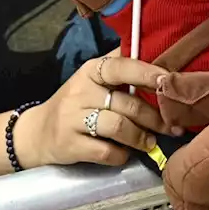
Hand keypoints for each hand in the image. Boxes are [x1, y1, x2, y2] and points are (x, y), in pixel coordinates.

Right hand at [11, 49, 175, 168]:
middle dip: (155, 117)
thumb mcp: (94, 80)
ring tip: (151, 142)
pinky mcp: (70, 144)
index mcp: (92, 70)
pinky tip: (125, 153)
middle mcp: (81, 91)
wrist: (37, 133)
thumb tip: (164, 54)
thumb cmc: (77, 104)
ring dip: (141, 138)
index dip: (148, 73)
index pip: (122, 66)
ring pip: (119, 127)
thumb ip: (123, 69)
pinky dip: (121, 155)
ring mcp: (73, 118)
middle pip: (128, 104)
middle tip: (172, 126)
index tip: (170, 82)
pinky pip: (106, 151)